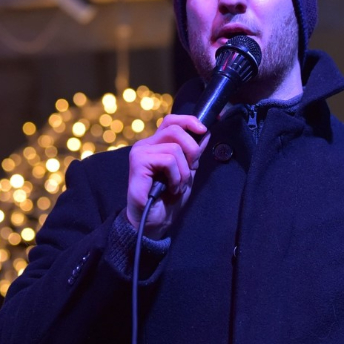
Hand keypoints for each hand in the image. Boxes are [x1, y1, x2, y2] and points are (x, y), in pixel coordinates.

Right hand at [126, 114, 207, 237]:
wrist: (154, 222)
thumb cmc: (167, 199)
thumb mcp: (187, 173)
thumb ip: (193, 154)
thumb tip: (205, 134)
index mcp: (157, 144)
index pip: (172, 121)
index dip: (189, 121)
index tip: (205, 129)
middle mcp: (146, 145)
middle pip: (175, 130)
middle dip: (192, 150)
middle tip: (191, 170)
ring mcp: (140, 152)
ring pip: (175, 148)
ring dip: (183, 172)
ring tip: (177, 186)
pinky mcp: (138, 162)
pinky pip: (168, 160)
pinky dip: (176, 176)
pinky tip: (170, 188)